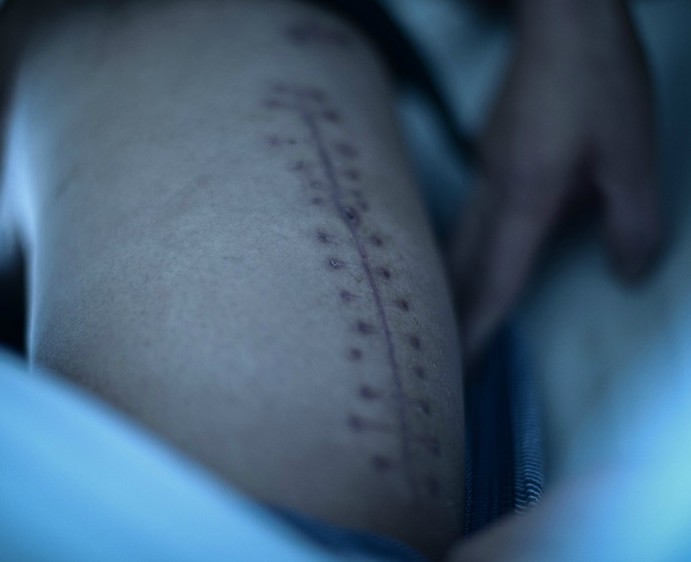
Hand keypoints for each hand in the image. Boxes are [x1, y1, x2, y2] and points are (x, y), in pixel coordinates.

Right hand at [449, 0, 662, 369]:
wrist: (561, 19)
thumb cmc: (598, 80)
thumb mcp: (634, 153)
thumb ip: (633, 221)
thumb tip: (628, 272)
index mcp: (528, 196)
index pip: (497, 278)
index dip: (477, 328)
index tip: (457, 367)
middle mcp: (496, 190)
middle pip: (463, 266)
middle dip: (452, 315)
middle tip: (440, 356)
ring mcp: (486, 170)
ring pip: (460, 240)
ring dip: (453, 283)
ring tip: (446, 318)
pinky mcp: (490, 155)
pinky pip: (474, 214)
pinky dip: (468, 248)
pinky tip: (477, 253)